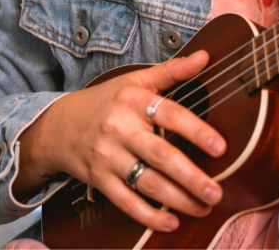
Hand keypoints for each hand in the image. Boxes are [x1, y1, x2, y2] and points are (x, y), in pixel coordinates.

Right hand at [13, 51, 225, 232]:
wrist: (57, 126)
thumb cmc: (106, 102)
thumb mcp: (136, 81)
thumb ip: (172, 71)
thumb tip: (204, 57)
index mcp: (133, 101)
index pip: (170, 114)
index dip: (196, 131)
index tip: (220, 147)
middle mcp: (120, 129)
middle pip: (160, 155)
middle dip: (191, 177)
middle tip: (217, 191)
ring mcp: (108, 157)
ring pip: (146, 183)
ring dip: (178, 199)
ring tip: (204, 207)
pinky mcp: (99, 180)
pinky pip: (126, 202)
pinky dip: (149, 216)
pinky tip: (171, 222)